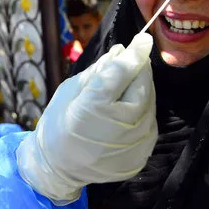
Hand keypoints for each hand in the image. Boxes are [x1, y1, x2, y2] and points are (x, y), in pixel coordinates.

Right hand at [17, 33, 157, 203]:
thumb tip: (122, 51)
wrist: (58, 169)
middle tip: (132, 61)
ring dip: (141, 91)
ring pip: (149, 104)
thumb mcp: (71, 90)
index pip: (123, 71)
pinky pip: (148, 123)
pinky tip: (125, 111)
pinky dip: (141, 111)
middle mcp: (123, 126)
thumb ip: (99, 71)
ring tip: (124, 88)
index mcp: (96, 106)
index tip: (144, 39)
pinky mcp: (142, 154)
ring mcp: (136, 143)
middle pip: (143, 87)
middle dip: (139, 71)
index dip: (136, 53)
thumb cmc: (59, 124)